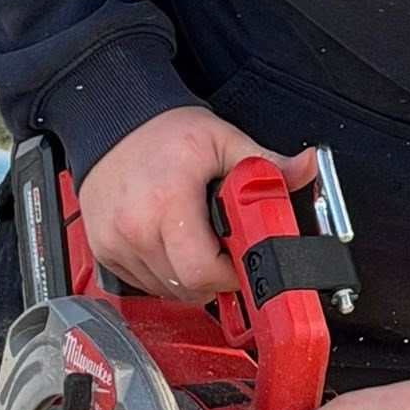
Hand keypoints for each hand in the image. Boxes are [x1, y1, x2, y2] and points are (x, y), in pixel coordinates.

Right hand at [78, 106, 316, 301]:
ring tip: (196, 243)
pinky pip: (142, 283)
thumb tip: (307, 168)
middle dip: (215, 279)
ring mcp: (115, 243)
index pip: (204, 272)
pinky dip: (162, 274)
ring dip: (188, 278)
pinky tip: (170, 245)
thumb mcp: (223, 141)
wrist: (111, 118)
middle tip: (224, 254)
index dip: (232, 275)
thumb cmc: (163, 132)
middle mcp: (136, 228)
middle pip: (187, 288)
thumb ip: (267, 164)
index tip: (242, 261)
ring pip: (165, 291)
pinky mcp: (102, 250)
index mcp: (168, 202)